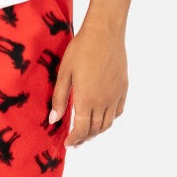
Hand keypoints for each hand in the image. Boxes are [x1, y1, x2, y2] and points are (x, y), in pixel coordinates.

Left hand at [48, 21, 127, 146]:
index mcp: (87, 100)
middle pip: (95, 129)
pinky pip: (118, 111)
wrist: (105, 32)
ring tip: (87, 132)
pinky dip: (110, 119)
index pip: (81, 130)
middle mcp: (103, 102)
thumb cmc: (81, 49)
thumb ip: (60, 98)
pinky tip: (102, 117)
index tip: (66, 144)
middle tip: (74, 141)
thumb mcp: (64, 73)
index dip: (73, 139)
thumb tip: (53, 120)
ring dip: (97, 131)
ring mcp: (115, 95)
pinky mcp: (123, 88)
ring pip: (108, 123)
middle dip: (84, 138)